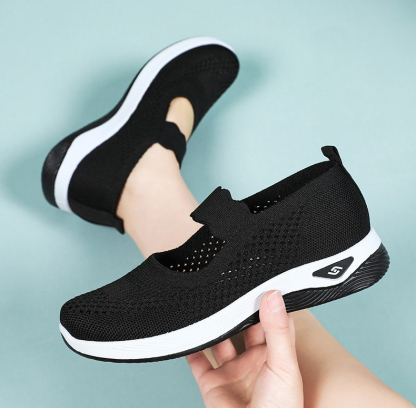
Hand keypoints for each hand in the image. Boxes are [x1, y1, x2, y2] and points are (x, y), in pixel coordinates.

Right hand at [186, 291, 302, 407]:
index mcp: (273, 354)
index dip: (263, 301)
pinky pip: (197, 360)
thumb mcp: (283, 366)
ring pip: (218, 340)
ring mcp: (231, 371)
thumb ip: (277, 331)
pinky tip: (187, 330)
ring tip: (205, 303)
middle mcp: (252, 360)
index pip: (269, 319)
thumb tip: (273, 296)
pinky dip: (190, 345)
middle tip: (226, 287)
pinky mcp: (212, 383)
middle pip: (241, 327)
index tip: (256, 280)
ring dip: (212, 325)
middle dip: (234, 310)